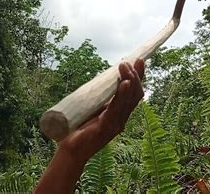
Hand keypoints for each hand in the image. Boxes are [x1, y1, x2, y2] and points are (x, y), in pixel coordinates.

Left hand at [35, 59, 144, 193]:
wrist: (70, 149)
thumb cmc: (79, 129)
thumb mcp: (92, 109)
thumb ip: (99, 98)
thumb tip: (100, 80)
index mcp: (119, 115)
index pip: (134, 94)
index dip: (139, 77)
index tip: (138, 60)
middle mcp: (121, 119)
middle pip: (135, 95)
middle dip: (135, 76)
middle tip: (128, 62)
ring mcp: (115, 124)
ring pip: (129, 100)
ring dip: (129, 81)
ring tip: (125, 67)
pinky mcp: (105, 128)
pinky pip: (117, 109)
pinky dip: (121, 95)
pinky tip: (123, 84)